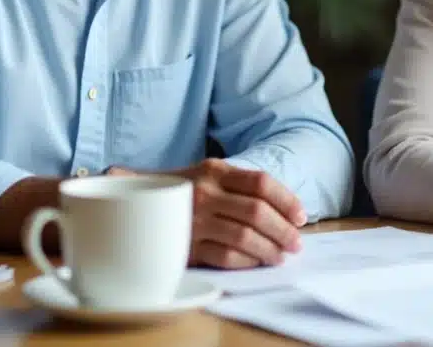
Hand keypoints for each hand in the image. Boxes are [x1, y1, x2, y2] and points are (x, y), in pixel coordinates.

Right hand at [112, 161, 306, 268]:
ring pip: (245, 237)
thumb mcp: (208, 174)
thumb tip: (285, 208)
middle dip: (284, 230)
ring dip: (270, 249)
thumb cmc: (182, 191)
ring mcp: (194, 220)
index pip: (261, 183)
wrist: (131, 203)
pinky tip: (256, 262)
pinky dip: (247, 261)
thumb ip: (240, 185)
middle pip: (258, 211)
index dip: (287, 200)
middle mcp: (205, 192)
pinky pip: (226, 257)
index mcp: (214, 170)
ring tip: (281, 256)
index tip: (301, 216)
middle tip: (296, 243)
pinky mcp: (185, 246)